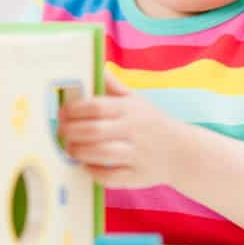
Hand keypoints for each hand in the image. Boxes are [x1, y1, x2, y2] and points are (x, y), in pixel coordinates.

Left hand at [58, 71, 178, 188]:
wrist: (183, 152)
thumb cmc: (152, 123)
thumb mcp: (137, 100)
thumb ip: (114, 86)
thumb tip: (98, 67)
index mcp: (129, 109)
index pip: (95, 106)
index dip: (73, 110)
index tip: (62, 112)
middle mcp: (133, 130)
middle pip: (93, 131)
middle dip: (70, 132)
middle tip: (60, 132)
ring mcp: (136, 154)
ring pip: (100, 154)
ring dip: (78, 152)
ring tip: (69, 150)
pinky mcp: (137, 176)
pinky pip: (110, 177)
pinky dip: (94, 172)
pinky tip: (86, 166)